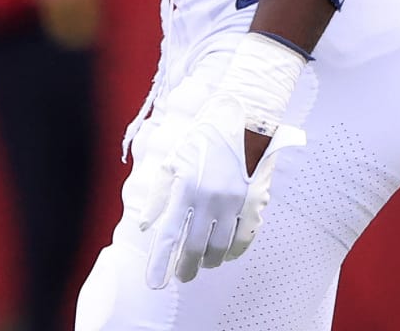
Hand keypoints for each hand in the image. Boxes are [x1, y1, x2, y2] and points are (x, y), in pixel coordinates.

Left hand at [136, 36, 313, 288]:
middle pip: (195, 247)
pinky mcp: (254, 202)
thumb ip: (159, 195)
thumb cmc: (203, 136)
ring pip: (220, 247)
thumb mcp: (173, 160)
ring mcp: (234, 203)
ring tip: (201, 264)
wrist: (243, 118)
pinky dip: (234, 251)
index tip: (154, 282)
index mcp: (186, 188)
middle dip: (185, 267)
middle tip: (181, 277)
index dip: (161, 262)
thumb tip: (145, 225)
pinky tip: (225, 254)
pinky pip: (244, 237)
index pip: (169, 235)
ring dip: (208, 260)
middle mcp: (209, 200)